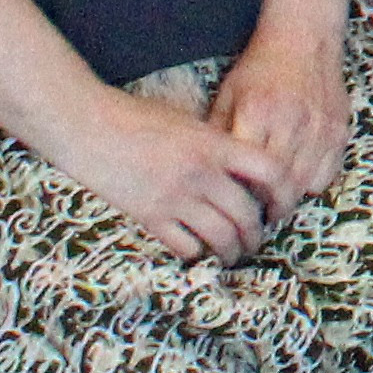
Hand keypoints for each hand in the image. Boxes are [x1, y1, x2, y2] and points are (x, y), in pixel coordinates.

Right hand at [58, 85, 283, 260]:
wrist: (89, 127)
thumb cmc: (137, 117)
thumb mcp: (187, 121)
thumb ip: (215, 143)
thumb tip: (241, 169)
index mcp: (215, 144)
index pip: (269, 171)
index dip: (284, 192)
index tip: (280, 204)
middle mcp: (201, 173)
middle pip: (246, 214)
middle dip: (256, 234)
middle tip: (256, 240)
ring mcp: (175, 197)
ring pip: (219, 237)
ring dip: (231, 251)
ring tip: (233, 255)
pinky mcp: (149, 217)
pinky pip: (185, 247)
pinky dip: (196, 254)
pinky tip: (197, 251)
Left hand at [205, 24, 348, 216]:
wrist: (304, 37)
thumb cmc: (260, 67)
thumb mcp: (228, 94)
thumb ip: (218, 133)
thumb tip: (208, 173)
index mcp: (257, 113)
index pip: (247, 174)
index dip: (240, 196)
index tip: (233, 204)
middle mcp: (291, 122)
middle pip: (278, 187)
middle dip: (265, 208)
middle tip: (254, 214)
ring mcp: (319, 127)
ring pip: (304, 186)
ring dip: (288, 200)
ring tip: (274, 201)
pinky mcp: (339, 130)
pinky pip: (327, 175)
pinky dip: (312, 184)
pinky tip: (298, 178)